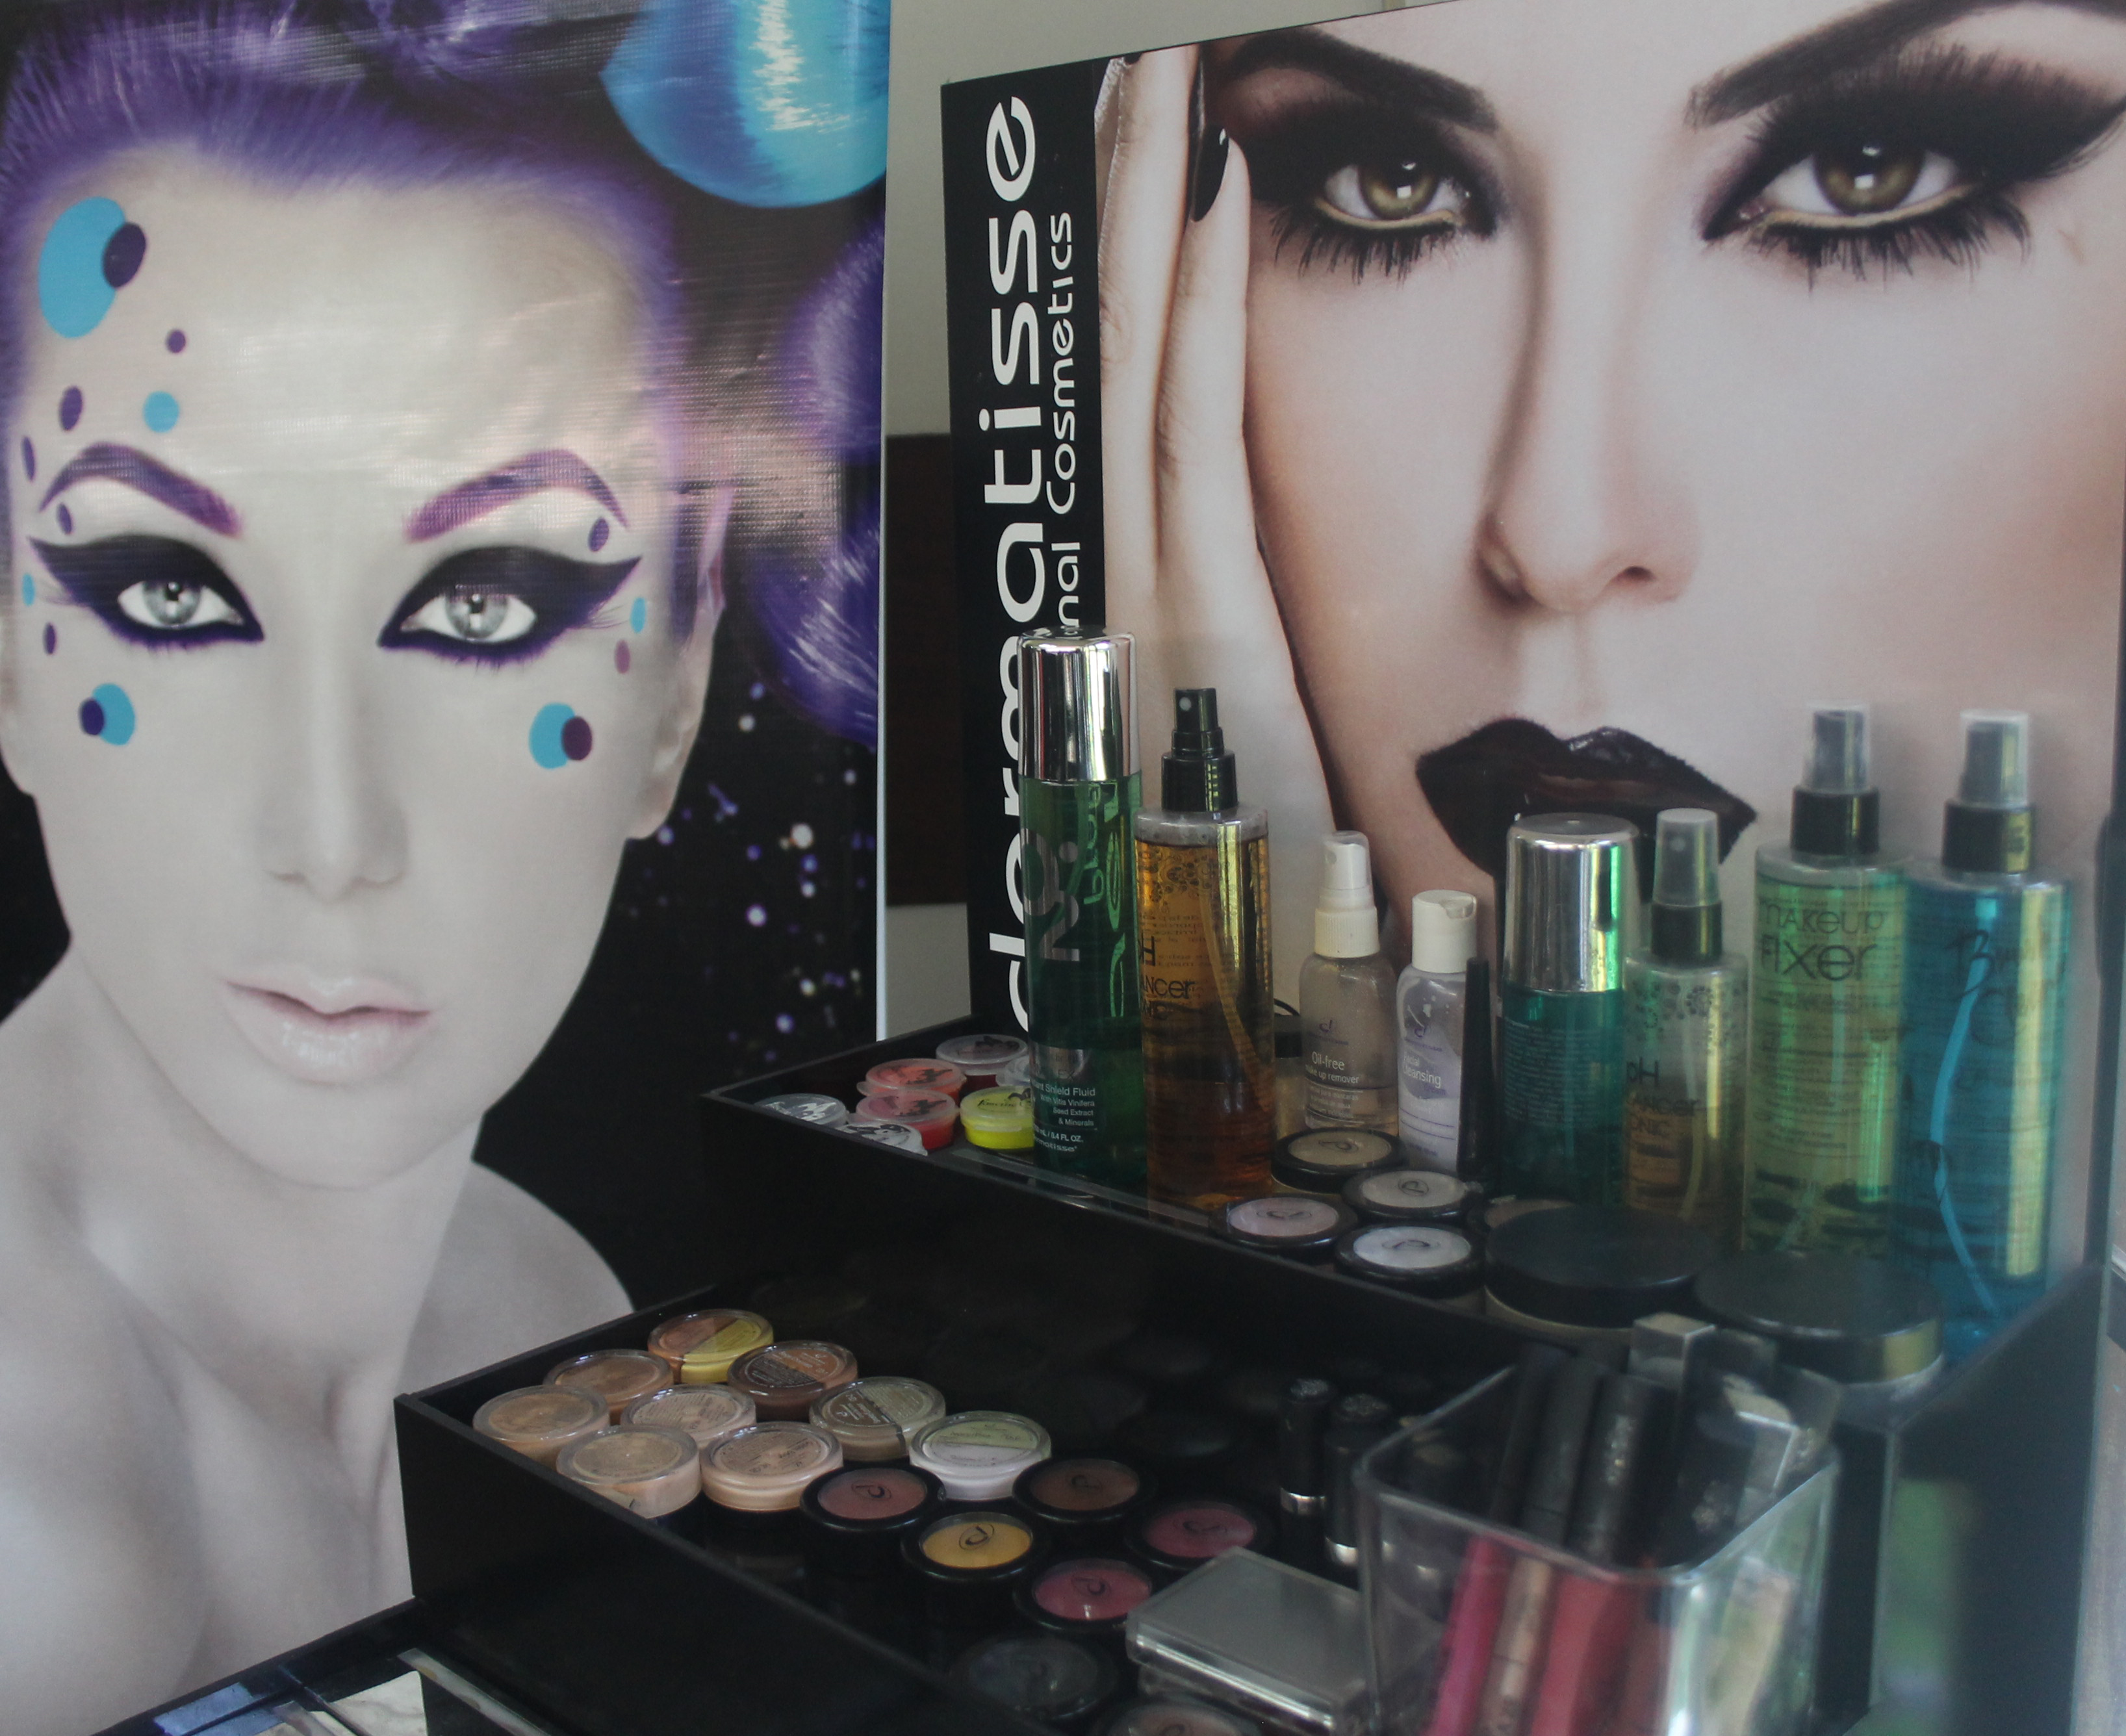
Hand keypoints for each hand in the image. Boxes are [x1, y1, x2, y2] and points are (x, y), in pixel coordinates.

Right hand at [1098, 47, 1338, 997]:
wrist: (1255, 974)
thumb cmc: (1281, 861)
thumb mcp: (1270, 718)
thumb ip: (1268, 627)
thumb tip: (1294, 570)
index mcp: (1154, 588)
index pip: (1150, 391)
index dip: (1141, 262)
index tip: (1163, 151)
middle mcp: (1130, 571)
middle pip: (1120, 350)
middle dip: (1123, 198)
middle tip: (1135, 71)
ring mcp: (1149, 585)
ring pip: (1140, 360)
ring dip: (1145, 209)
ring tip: (1155, 83)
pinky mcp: (1199, 608)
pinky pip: (1196, 423)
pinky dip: (1194, 301)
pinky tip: (1209, 193)